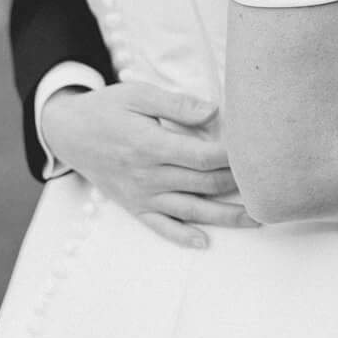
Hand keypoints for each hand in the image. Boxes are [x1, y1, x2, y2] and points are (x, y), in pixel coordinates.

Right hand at [40, 80, 253, 247]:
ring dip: (227, 217)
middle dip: (239, 184)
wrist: (68, 133)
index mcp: (149, 146)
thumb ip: (176, 105)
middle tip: (270, 183)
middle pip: (204, 184)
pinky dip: (183, 237)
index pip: (202, 157)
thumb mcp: (137, 94)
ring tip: (258, 218)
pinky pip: (161, 227)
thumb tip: (213, 113)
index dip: (232, 157)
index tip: (256, 153)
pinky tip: (205, 243)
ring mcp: (142, 195)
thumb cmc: (105, 109)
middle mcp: (148, 176)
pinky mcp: (135, 206)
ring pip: (192, 211)